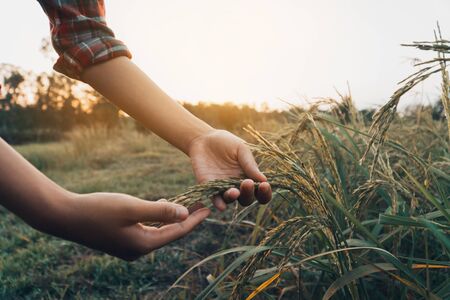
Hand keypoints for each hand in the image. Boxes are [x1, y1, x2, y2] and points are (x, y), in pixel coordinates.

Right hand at [47, 193, 209, 260]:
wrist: (65, 216)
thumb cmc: (98, 209)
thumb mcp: (132, 207)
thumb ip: (159, 211)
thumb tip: (185, 214)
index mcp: (143, 245)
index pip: (177, 233)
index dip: (194, 219)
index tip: (209, 208)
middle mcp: (138, 250)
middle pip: (170, 233)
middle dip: (186, 218)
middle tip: (201, 203)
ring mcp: (128, 247)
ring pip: (158, 231)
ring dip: (171, 217)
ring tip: (186, 202)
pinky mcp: (121, 240)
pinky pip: (146, 229)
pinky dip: (156, 218)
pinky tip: (160, 205)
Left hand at [188, 129, 271, 210]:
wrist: (204, 138)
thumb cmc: (226, 142)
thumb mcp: (241, 149)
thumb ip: (250, 164)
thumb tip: (264, 180)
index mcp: (249, 177)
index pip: (260, 192)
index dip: (265, 192)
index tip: (264, 185)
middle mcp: (237, 186)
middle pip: (247, 199)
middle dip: (249, 193)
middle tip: (247, 183)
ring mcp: (223, 188)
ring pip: (231, 200)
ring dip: (234, 198)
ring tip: (234, 191)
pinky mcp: (209, 187)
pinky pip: (215, 199)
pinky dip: (218, 203)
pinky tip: (221, 205)